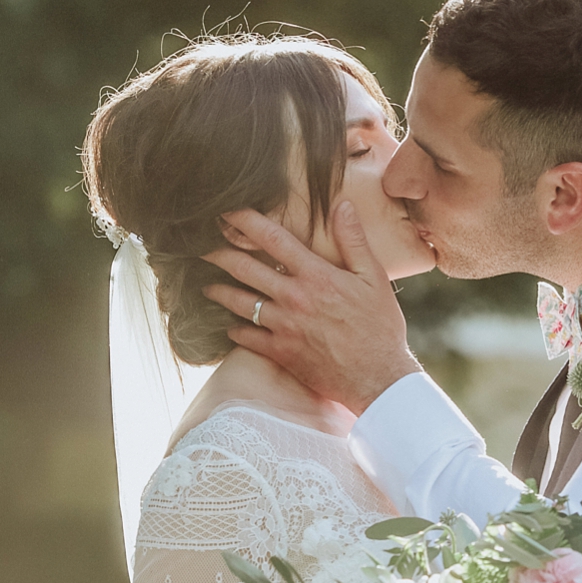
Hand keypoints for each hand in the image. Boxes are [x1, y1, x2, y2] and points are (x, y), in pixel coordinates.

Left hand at [202, 202, 422, 414]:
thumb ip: (354, 240)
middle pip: (243, 268)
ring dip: (217, 290)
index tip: (227, 212)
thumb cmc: (379, 326)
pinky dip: (233, 329)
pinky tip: (228, 325)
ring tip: (207, 285)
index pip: (272, 238)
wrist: (377, 377)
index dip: (245, 221)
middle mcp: (293, 297)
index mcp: (316, 275)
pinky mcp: (280, 352)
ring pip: (238, 302)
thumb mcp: (375, 278)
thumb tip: (342, 205)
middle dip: (218, 253)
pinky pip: (245, 337)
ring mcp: (283, 326)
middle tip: (202, 246)